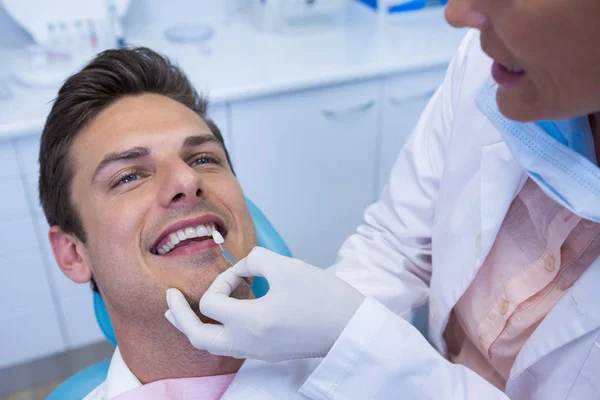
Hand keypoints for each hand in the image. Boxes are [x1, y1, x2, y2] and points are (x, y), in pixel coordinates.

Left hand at [165, 247, 364, 361]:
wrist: (350, 326)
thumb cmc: (323, 297)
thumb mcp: (287, 267)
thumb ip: (255, 259)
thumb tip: (243, 267)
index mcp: (251, 322)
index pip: (213, 301)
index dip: (224, 279)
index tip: (247, 272)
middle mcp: (248, 343)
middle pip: (198, 337)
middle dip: (178, 316)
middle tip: (168, 298)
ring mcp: (257, 352)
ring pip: (211, 346)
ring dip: (192, 326)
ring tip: (176, 313)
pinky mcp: (266, 353)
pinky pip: (229, 346)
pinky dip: (214, 331)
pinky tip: (216, 318)